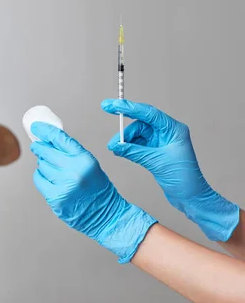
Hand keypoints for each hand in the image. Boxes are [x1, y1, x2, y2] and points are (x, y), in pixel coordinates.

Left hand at [30, 122, 156, 262]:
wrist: (107, 215)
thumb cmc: (98, 189)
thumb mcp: (89, 164)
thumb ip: (70, 153)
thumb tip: (49, 141)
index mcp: (84, 159)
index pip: (60, 139)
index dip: (45, 131)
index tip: (36, 127)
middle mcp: (74, 171)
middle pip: (46, 152)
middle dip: (39, 148)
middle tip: (37, 146)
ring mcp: (63, 185)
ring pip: (42, 166)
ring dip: (42, 164)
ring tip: (51, 167)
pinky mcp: (55, 198)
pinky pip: (39, 180)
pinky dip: (40, 176)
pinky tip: (46, 176)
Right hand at [101, 99, 238, 241]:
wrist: (191, 197)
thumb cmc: (184, 179)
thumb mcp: (156, 162)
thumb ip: (134, 151)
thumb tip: (116, 145)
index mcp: (173, 129)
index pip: (148, 113)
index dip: (128, 108)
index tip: (111, 105)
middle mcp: (167, 132)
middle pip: (140, 124)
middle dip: (124, 131)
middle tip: (111, 137)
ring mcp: (161, 142)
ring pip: (137, 135)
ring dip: (125, 141)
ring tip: (114, 149)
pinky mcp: (156, 151)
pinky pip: (137, 144)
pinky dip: (128, 147)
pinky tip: (120, 151)